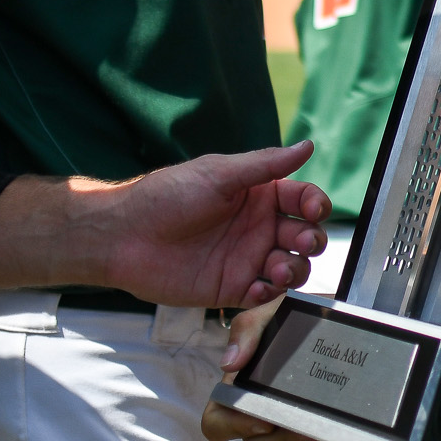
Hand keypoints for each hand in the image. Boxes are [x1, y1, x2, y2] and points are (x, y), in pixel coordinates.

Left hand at [97, 143, 330, 308]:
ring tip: (279, 268)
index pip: (303, 200)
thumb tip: (307, 146)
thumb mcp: (219, 174)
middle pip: (304, 236)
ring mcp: (247, 259)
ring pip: (292, 267)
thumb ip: (266, 164)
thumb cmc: (168, 196)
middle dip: (311, 240)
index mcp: (260, 196)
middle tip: (301, 242)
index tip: (314, 209)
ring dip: (295, 269)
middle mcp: (259, 228)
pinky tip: (258, 286)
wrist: (125, 236)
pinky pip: (264, 294)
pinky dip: (268, 293)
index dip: (316, 204)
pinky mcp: (232, 288)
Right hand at [200, 299, 358, 440]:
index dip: (233, 427)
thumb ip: (249, 328)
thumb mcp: (277, 311)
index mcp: (245, 391)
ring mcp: (296, 431)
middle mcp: (267, 416)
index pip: (217, 423)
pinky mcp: (327, 440)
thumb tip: (228, 363)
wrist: (357, 315)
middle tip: (314, 434)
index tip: (262, 420)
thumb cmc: (307, 317)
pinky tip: (356, 438)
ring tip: (341, 436)